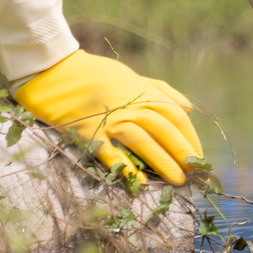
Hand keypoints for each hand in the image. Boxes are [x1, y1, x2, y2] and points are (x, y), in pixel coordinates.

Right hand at [14, 50, 203, 185]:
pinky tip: (140, 181)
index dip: (189, 136)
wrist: (54, 70)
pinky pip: (109, 151)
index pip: (175, 115)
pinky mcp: (87, 131)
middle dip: (182, 152)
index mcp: (142, 91)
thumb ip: (160, 90)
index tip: (198, 156)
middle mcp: (129, 103)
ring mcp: (108, 117)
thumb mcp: (131, 76)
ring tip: (176, 179)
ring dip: (162, 161)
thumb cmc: (95, 75)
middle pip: (164, 129)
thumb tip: (187, 107)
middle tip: (193, 172)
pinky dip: (125, 166)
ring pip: (143, 139)